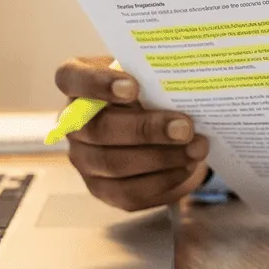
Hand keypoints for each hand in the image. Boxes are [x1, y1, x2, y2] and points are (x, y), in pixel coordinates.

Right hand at [55, 56, 209, 210]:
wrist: (159, 130)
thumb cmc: (151, 92)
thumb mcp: (151, 77)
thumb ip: (156, 77)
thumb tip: (181, 87)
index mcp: (78, 85)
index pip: (70, 77)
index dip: (97, 83)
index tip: (133, 86)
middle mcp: (74, 124)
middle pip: (97, 129)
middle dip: (146, 129)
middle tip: (185, 127)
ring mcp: (85, 159)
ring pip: (114, 163)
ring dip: (161, 157)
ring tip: (197, 148)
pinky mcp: (103, 189)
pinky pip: (129, 191)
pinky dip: (163, 179)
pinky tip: (187, 166)